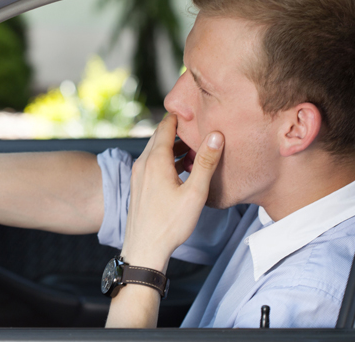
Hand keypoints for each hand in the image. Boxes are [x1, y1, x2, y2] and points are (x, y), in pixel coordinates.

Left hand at [121, 114, 223, 270]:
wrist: (144, 249)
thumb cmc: (169, 224)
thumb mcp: (194, 193)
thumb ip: (205, 163)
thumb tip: (216, 136)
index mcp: (155, 160)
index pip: (165, 126)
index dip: (179, 114)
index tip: (194, 106)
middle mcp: (142, 163)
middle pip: (159, 136)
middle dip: (178, 129)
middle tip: (198, 123)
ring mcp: (138, 174)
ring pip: (156, 150)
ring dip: (173, 146)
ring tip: (194, 147)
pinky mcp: (138, 185)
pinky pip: (152, 163)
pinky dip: (166, 159)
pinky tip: (180, 168)